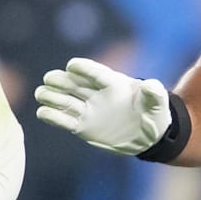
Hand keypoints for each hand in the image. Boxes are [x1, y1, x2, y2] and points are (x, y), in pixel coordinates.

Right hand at [35, 57, 170, 155]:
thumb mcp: (158, 103)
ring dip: (52, 96)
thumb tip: (151, 85)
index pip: (98, 73)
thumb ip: (155, 93)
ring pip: (65, 100)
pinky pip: (64, 120)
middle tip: (50, 78)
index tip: (72, 65)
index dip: (85, 69)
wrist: (148, 135)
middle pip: (75, 84)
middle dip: (62, 80)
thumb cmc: (154, 112)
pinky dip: (52, 117)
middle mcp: (97, 94)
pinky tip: (42, 112)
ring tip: (41, 93)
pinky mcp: (82, 126)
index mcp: (115, 83)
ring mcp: (88, 109)